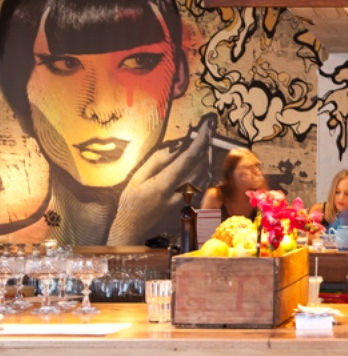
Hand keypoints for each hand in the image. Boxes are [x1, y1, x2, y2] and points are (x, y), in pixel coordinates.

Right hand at [107, 114, 215, 244]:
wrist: (134, 229)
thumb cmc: (132, 202)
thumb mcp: (137, 178)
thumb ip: (158, 160)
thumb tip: (178, 146)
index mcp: (163, 186)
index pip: (188, 158)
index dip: (200, 140)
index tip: (207, 126)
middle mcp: (179, 194)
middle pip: (201, 164)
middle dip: (205, 145)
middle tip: (204, 131)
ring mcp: (187, 202)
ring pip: (206, 173)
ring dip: (205, 156)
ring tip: (199, 145)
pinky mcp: (191, 206)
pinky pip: (204, 183)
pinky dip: (204, 169)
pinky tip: (196, 163)